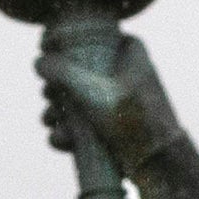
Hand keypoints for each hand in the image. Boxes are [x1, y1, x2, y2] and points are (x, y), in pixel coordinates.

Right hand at [37, 21, 144, 151]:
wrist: (159, 165)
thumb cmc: (133, 121)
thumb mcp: (93, 91)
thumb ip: (63, 72)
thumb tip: (39, 62)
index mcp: (127, 50)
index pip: (88, 34)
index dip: (62, 42)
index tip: (45, 51)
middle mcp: (122, 70)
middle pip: (75, 69)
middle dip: (55, 87)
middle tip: (50, 96)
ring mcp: (116, 99)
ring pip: (75, 98)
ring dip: (56, 111)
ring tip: (51, 123)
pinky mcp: (110, 126)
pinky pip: (82, 122)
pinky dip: (68, 130)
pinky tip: (59, 140)